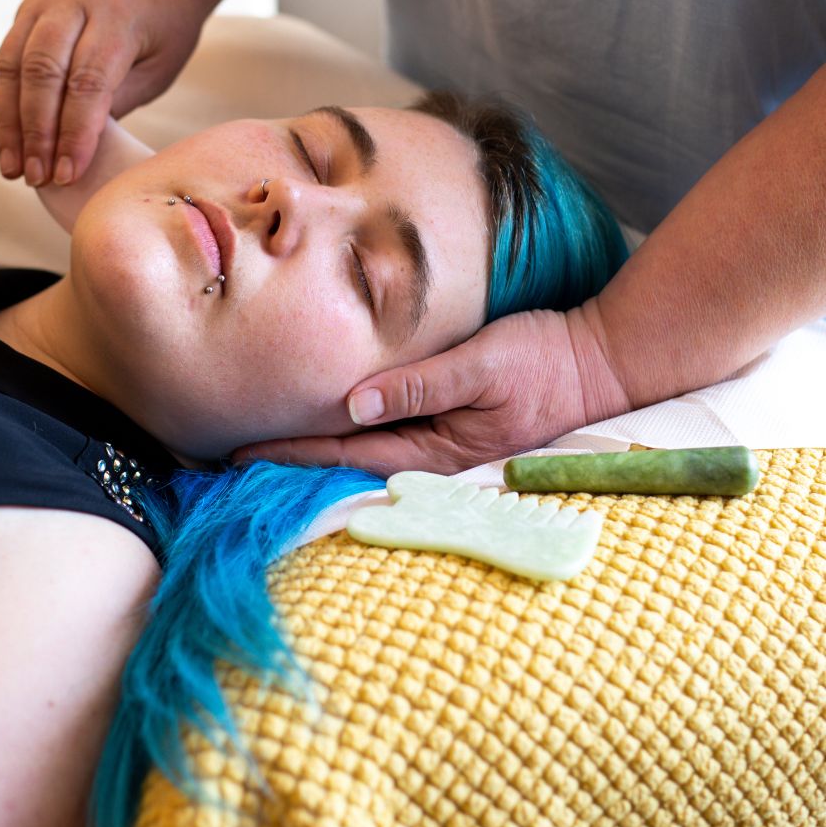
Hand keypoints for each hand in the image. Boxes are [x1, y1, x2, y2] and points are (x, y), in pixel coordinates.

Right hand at [0, 0, 207, 186]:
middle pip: (41, 69)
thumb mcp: (158, 68)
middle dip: (36, 131)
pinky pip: (6, 60)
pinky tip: (10, 144)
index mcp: (116, 12)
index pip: (88, 80)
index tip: (68, 175)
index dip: (75, 132)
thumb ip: (116, 101)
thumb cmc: (164, 31)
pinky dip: (5, 105)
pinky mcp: (26, 9)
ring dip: (10, 123)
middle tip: (37, 177)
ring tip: (14, 170)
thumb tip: (73, 152)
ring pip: (12, 65)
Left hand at [235, 304, 632, 475]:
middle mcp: (433, 460)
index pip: (345, 454)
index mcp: (437, 452)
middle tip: (227, 460)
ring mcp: (441, 450)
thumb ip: (420, 383)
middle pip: (346, 464)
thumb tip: (354, 403)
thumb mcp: (484, 364)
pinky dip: (347, 438)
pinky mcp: (449, 430)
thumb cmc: (545, 362)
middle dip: (290, 461)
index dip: (291, 452)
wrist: (599, 363)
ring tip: (259, 452)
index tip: (238, 453)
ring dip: (313, 452)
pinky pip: (384, 442)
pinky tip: (323, 431)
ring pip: (361, 456)